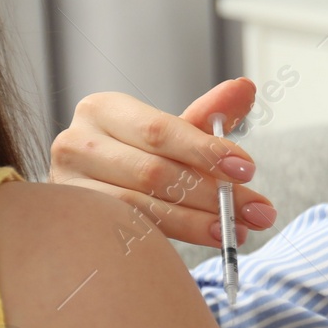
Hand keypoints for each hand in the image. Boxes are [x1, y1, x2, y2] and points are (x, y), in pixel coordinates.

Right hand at [49, 78, 277, 246]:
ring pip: (140, 207)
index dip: (206, 150)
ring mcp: (68, 186)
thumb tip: (246, 87)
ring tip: (236, 231)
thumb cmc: (141, 155)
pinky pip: (126, 232)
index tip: (248, 170)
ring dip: (197, 222)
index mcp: (104, 110)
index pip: (160, 130)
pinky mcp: (72, 223)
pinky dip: (169, 238)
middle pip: (153, 172)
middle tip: (259, 211)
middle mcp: (76, 143)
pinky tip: (205, 240)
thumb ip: (209, 114)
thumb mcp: (174, 134)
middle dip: (213, 194)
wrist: (95, 192)